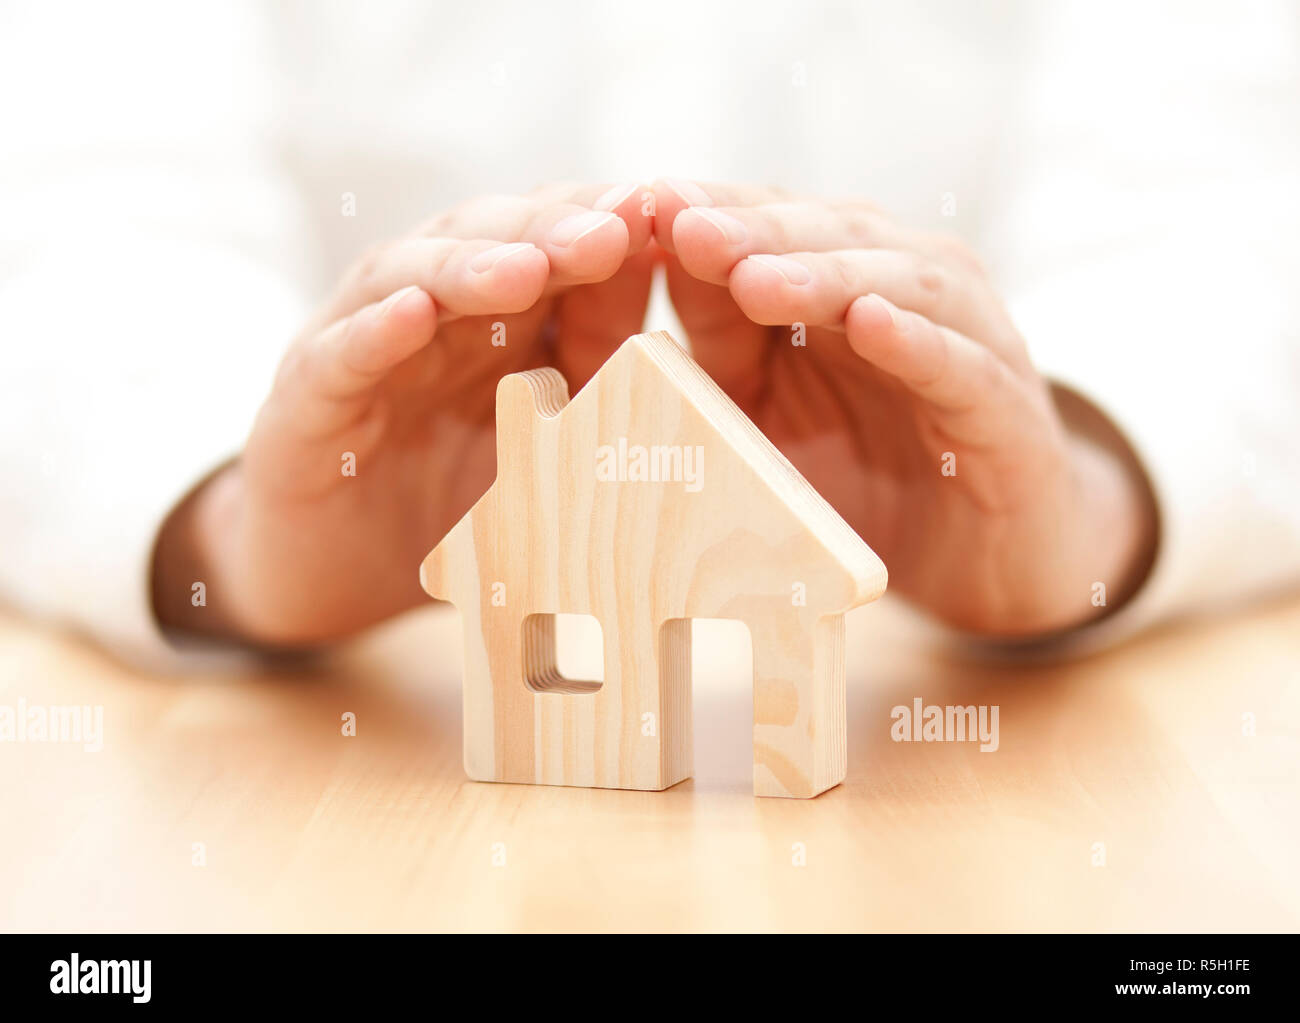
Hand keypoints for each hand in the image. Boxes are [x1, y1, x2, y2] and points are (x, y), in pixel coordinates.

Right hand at [152, 183, 653, 644]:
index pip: (563, 250)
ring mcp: (369, 347)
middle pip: (496, 242)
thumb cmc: (452, 507)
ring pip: (413, 276)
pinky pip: (341, 354)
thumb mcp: (546, 460)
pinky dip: (372, 332)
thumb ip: (606, 410)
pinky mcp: (309, 397)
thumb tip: (711, 394)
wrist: (333, 566)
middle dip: (556, 229)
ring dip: (471, 265)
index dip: (615, 232)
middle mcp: (440, 316)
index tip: (679, 222)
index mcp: (508, 323)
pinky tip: (409, 314)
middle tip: (615, 226)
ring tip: (525, 265)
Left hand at [652, 179, 1156, 635]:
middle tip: (685, 225)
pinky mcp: (1003, 405)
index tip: (640, 204)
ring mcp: (964, 339)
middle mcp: (904, 290)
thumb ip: (717, 357)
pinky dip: (918, 342)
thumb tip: (633, 298)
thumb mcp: (766, 421)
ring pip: (898, 283)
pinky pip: (961, 364)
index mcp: (837, 285)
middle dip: (754, 231)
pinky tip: (872, 323)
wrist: (983, 555)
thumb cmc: (863, 479)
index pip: (770, 227)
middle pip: (829, 238)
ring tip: (756, 277)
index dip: (710, 214)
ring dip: (825, 276)